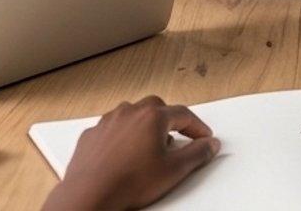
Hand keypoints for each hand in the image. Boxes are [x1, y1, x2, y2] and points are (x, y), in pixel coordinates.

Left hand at [41, 97, 219, 210]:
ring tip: (150, 147)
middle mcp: (129, 113)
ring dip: (144, 126)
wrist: (91, 193)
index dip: (197, 127)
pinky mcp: (92, 135)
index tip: (203, 137)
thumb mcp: (174, 171)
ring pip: (132, 115)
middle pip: (156, 108)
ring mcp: (108, 122)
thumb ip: (196, 154)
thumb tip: (209, 145)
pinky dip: (122, 136)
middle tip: (178, 138)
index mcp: (152, 117)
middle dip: (170, 121)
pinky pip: (112, 129)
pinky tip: (125, 154)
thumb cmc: (129, 182)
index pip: (183, 114)